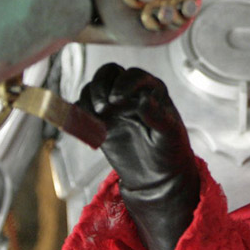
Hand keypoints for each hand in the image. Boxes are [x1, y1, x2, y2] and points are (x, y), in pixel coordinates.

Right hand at [77, 63, 199, 249]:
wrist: (158, 176)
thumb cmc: (170, 152)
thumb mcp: (170, 134)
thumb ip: (158, 116)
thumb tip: (144, 100)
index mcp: (152, 90)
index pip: (134, 75)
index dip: (124, 84)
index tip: (118, 100)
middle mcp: (131, 94)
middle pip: (108, 73)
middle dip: (101, 84)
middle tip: (103, 106)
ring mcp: (114, 107)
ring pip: (93, 88)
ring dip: (89, 97)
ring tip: (97, 116)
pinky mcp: (101, 122)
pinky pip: (83, 109)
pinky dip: (79, 112)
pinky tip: (87, 124)